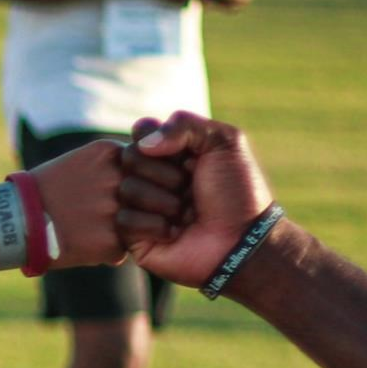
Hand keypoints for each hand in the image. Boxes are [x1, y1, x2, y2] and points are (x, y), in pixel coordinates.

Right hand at [30, 138, 183, 268]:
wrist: (15, 219)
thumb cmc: (47, 190)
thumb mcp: (82, 162)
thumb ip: (115, 166)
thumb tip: (146, 173)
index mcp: (109, 155)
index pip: (158, 159)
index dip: (164, 175)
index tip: (164, 185)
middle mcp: (115, 179)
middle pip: (166, 189)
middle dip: (168, 201)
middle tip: (169, 210)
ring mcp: (113, 209)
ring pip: (157, 222)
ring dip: (154, 229)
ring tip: (144, 233)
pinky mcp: (109, 239)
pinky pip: (130, 247)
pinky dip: (118, 250)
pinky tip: (99, 246)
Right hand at [119, 112, 274, 286]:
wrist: (242, 243)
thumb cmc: (237, 193)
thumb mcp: (224, 143)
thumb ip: (184, 124)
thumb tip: (144, 144)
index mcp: (170, 153)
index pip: (141, 132)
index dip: (158, 140)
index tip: (185, 155)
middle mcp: (151, 177)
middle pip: (129, 158)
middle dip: (166, 175)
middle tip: (190, 189)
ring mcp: (141, 206)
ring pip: (126, 189)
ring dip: (164, 203)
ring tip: (187, 215)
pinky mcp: (134, 237)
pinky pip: (124, 220)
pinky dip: (155, 226)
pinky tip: (176, 233)